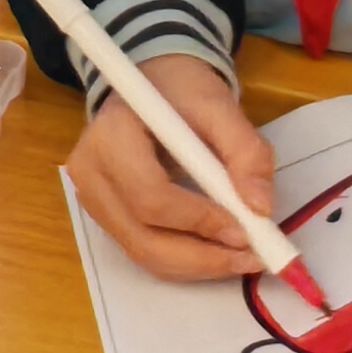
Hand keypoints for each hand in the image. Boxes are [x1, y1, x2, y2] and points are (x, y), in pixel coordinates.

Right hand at [67, 53, 279, 281]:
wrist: (152, 87)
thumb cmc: (182, 92)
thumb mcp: (220, 107)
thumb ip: (246, 151)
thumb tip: (260, 208)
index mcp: (111, 136)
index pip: (150, 196)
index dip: (199, 219)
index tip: (245, 229)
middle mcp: (91, 174)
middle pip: (143, 238)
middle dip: (202, 256)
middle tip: (251, 258)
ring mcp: (93, 200)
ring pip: (144, 254)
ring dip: (198, 265)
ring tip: (241, 259)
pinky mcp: (104, 218)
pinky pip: (144, 252)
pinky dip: (186, 261)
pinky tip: (218, 252)